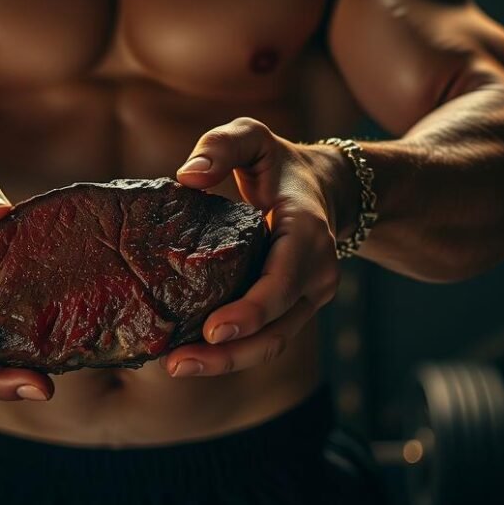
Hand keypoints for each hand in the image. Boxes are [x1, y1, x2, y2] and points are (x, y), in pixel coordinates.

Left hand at [164, 117, 345, 377]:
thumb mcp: (252, 137)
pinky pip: (266, 338)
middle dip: (231, 353)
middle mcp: (316, 273)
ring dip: (228, 362)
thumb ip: (221, 145)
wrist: (325, 188)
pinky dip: (232, 352)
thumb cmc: (278, 163)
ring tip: (178, 367)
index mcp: (307, 233)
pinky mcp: (294, 310)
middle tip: (179, 364)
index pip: (283, 281)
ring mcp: (308, 297)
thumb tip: (187, 175)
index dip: (251, 310)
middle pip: (277, 328)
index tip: (213, 329)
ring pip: (272, 343)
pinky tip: (191, 356)